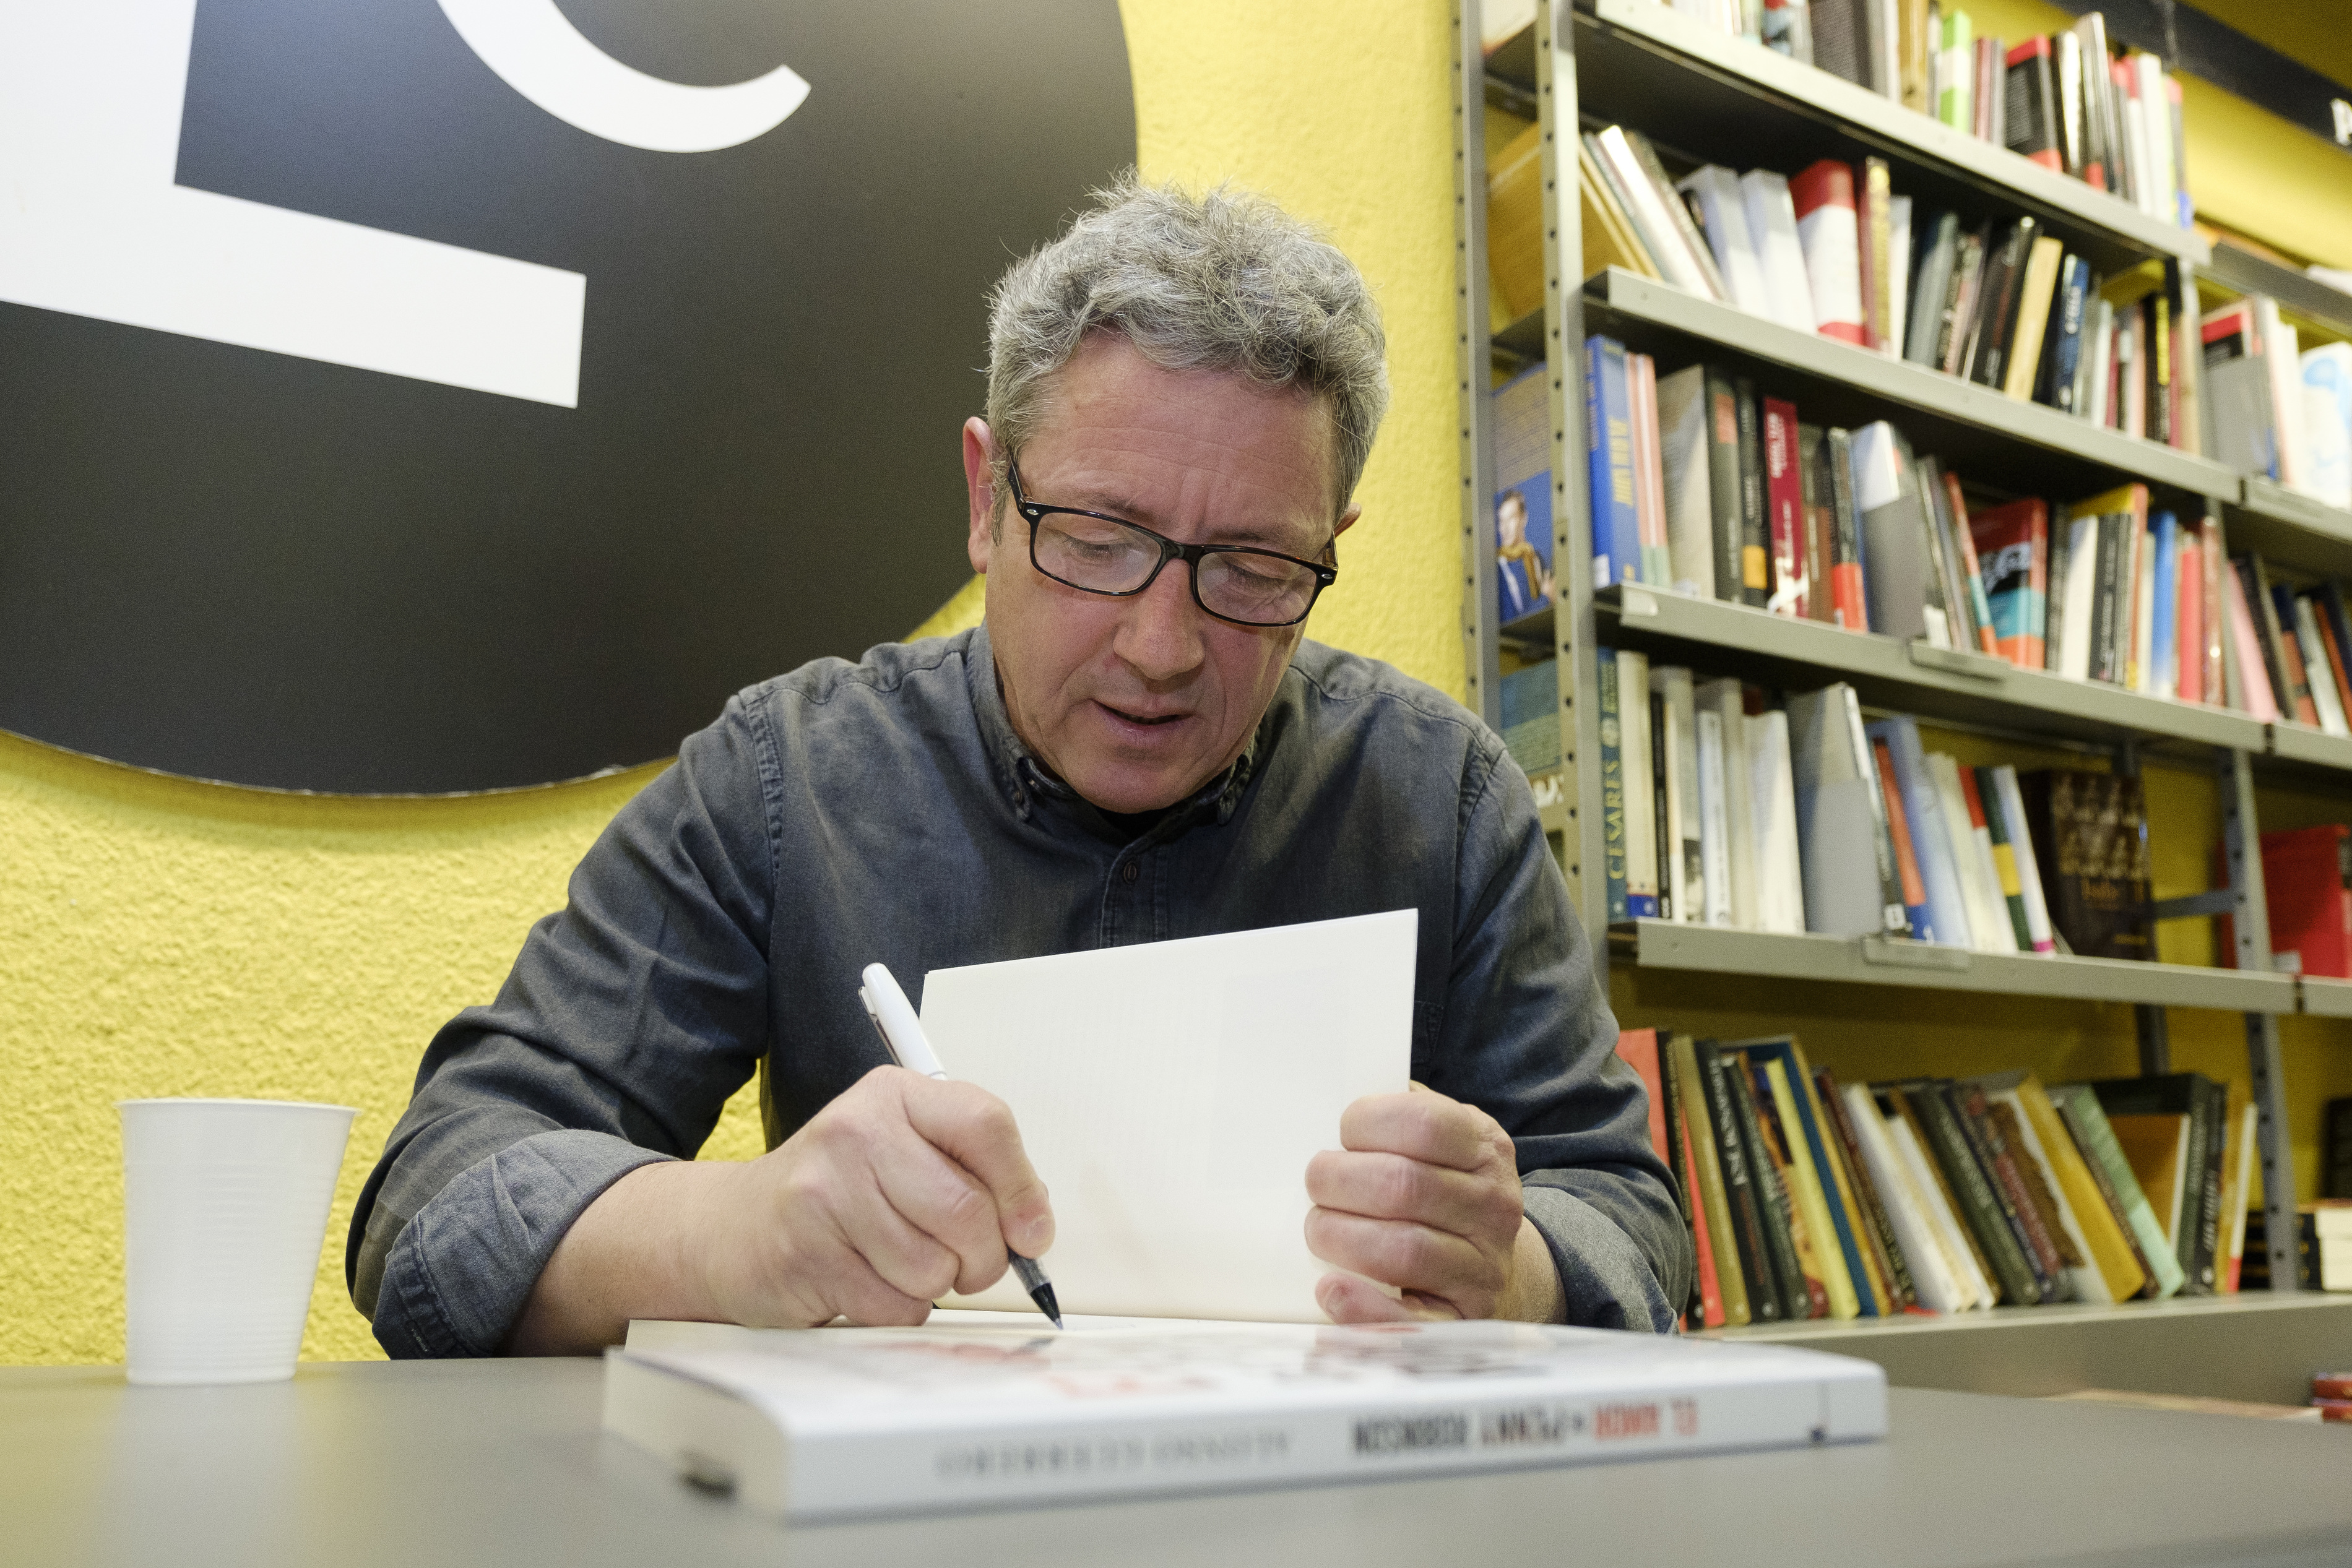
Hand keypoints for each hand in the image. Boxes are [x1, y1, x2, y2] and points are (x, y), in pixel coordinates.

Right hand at [696, 1066, 1053, 1326]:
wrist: (734, 1228)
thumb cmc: (838, 1191)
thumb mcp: (906, 1152)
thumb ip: (975, 1172)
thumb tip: (1033, 1224)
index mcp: (895, 1096)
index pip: (986, 1125)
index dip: (1022, 1188)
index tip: (1030, 1230)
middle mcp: (857, 1132)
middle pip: (967, 1210)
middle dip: (985, 1257)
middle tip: (969, 1263)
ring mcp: (825, 1193)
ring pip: (934, 1266)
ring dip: (937, 1285)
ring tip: (905, 1264)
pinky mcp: (807, 1254)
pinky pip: (896, 1304)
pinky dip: (900, 1308)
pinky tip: (872, 1283)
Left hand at [1304, 1084, 1563, 1323]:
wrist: (1493, 1267)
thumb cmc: (1444, 1189)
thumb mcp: (1447, 1140)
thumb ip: (1405, 1111)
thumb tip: (1340, 1089)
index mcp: (1485, 1149)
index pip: (1423, 1123)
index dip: (1367, 1123)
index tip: (1342, 1134)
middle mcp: (1493, 1206)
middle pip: (1402, 1185)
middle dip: (1338, 1181)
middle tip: (1317, 1183)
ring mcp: (1482, 1267)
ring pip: (1402, 1250)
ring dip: (1341, 1237)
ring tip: (1318, 1229)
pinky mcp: (1463, 1320)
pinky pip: (1411, 1321)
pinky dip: (1362, 1308)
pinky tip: (1330, 1288)